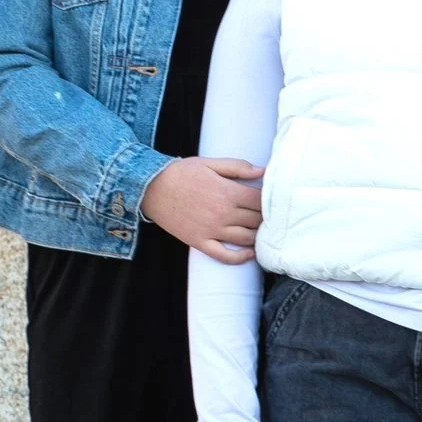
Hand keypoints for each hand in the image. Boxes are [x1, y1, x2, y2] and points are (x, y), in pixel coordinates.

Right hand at [143, 156, 264, 261]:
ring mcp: (212, 230)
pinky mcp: (200, 242)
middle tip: (268, 216)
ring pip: (246, 239)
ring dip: (257, 236)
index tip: (271, 200)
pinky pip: (225, 256)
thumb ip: (238, 167)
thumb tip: (263, 172)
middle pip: (257, 220)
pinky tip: (250, 253)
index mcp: (228, 192)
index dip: (269, 201)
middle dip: (265, 218)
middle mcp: (223, 214)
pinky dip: (240, 258)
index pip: (261, 201)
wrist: (150, 187)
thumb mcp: (210, 163)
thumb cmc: (181, 173)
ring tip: (261, 231)